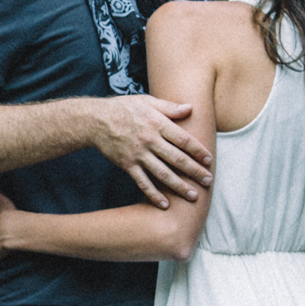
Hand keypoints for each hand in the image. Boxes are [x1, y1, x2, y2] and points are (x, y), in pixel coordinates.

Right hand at [91, 94, 211, 208]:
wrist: (95, 121)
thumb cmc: (123, 108)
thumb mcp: (147, 101)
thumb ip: (169, 107)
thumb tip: (190, 108)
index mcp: (157, 124)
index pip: (183, 140)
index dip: (198, 151)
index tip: (209, 160)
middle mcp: (149, 140)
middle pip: (177, 159)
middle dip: (195, 171)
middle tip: (208, 181)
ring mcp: (138, 155)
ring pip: (163, 174)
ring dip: (179, 186)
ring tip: (193, 196)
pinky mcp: (127, 165)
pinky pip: (143, 183)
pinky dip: (154, 195)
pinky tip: (165, 204)